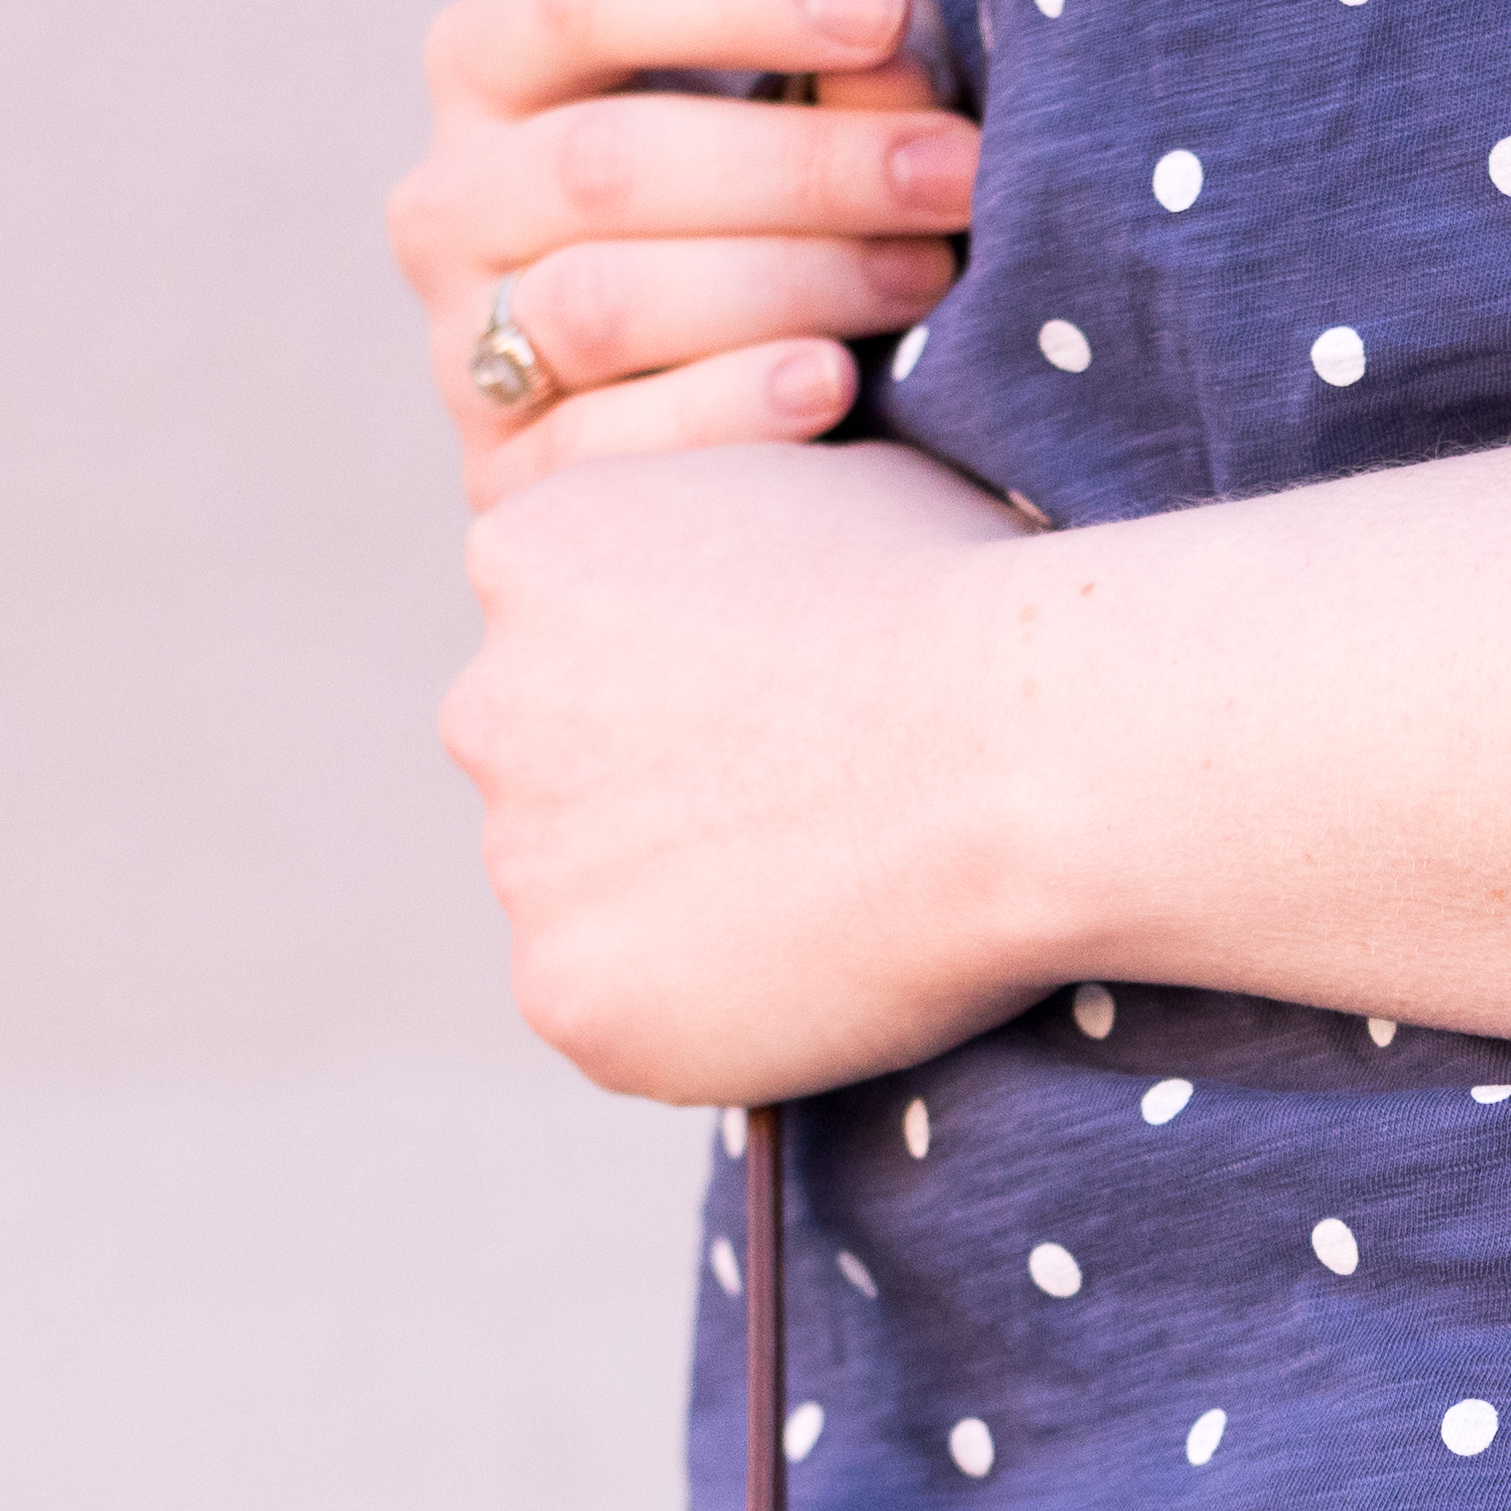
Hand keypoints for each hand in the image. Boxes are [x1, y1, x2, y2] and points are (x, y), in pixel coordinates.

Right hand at [385, 0, 981, 510]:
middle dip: (803, 166)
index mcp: (492, 65)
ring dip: (786, 282)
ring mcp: (461, 348)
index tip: (880, 13)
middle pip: (602, 164)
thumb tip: (895, 65)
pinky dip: (726, 407)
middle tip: (953, 172)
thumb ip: (847, 68)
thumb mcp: (801, 108)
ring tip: (923, 276)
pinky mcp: (506, 481)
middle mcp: (449, 201)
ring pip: (601, 302)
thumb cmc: (778, 209)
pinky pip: (602, 448)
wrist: (739, 412)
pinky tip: (830, 381)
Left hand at [446, 436, 1045, 1102]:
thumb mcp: (803, 492)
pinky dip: (705, 1013)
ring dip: (679, 909)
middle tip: (805, 816)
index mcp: (528, 554)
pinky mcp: (568, 995)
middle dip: (655, 799)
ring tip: (831, 890)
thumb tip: (739, 598)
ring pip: (589, 903)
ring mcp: (519, 861)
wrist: (1024, 755)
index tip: (781, 709)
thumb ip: (714, 545)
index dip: (685, 681)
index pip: (566, 637)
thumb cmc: (964, 604)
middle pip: (555, 775)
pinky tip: (814, 968)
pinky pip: (625, 1018)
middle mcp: (486, 706)